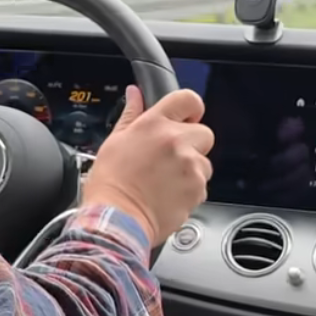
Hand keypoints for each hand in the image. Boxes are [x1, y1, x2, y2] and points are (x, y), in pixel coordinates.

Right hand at [84, 86, 213, 245]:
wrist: (118, 221)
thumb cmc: (111, 185)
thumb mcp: (114, 142)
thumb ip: (131, 115)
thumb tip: (135, 94)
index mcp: (154, 125)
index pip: (188, 99)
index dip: (191, 108)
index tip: (187, 118)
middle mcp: (176, 141)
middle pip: (204, 132)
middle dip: (193, 143)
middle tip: (171, 157)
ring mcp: (190, 166)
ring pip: (204, 162)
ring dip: (191, 169)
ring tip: (165, 180)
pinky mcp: (197, 189)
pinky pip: (202, 185)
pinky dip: (190, 190)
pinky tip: (168, 194)